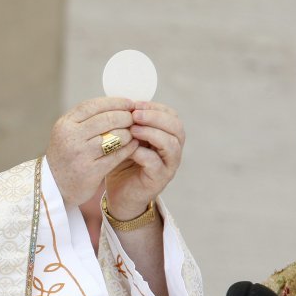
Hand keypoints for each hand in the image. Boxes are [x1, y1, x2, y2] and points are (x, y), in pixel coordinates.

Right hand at [46, 97, 139, 205]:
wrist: (54, 187)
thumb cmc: (65, 156)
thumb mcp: (67, 133)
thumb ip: (86, 119)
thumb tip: (117, 104)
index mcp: (65, 124)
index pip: (94, 105)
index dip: (116, 102)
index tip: (129, 103)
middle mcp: (71, 138)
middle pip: (107, 119)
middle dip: (126, 117)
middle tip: (135, 119)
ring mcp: (81, 155)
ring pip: (115, 136)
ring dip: (129, 133)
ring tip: (133, 133)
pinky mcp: (91, 171)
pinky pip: (117, 155)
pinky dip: (129, 148)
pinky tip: (133, 145)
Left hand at [104, 101, 184, 219]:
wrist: (119, 195)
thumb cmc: (121, 164)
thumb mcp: (125, 139)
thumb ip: (128, 123)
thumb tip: (122, 101)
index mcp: (167, 136)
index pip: (171, 115)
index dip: (155, 107)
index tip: (135, 104)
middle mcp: (172, 150)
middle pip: (176, 127)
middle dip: (155, 117)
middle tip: (135, 114)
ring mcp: (168, 165)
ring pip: (170, 144)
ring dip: (151, 133)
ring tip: (132, 129)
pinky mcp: (159, 180)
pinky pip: (156, 163)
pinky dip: (143, 153)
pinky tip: (129, 149)